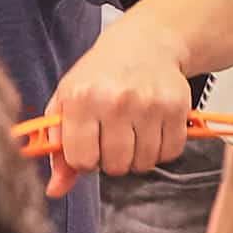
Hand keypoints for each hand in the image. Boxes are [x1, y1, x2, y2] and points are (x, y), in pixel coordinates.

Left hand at [40, 14, 203, 181]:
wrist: (145, 43)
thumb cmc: (101, 74)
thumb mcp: (68, 102)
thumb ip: (58, 149)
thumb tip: (55, 190)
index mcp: (81, 98)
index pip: (81, 160)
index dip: (84, 158)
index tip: (88, 145)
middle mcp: (115, 100)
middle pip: (115, 166)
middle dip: (112, 158)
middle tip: (112, 136)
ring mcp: (149, 104)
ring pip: (143, 163)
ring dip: (137, 155)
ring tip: (132, 131)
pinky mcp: (176, 107)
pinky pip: (169, 152)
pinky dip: (161, 148)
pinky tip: (152, 128)